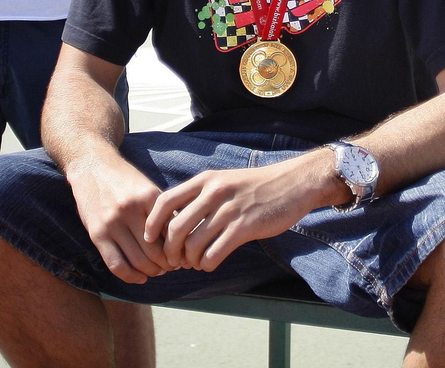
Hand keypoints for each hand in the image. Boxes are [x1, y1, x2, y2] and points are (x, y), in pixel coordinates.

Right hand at [64, 154, 174, 284]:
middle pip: (156, 251)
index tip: (183, 256)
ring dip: (151, 272)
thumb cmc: (126, 180)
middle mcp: (130, 210)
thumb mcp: (148, 189)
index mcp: (148, 197)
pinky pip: (116, 265)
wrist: (93, 166)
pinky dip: (131, 277)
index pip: (171, 233)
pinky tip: (140, 277)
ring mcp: (112, 223)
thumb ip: (163, 212)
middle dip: (168, 264)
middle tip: (172, 267)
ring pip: (138, 261)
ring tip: (157, 272)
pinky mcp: (97, 233)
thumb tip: (184, 240)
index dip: (180, 250)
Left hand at [146, 153, 344, 272]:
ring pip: (193, 244)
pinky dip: (207, 264)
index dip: (152, 223)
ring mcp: (229, 210)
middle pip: (175, 228)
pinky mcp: (245, 227)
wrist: (293, 183)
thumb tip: (176, 222)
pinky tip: (209, 264)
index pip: (165, 201)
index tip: (151, 239)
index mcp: (205, 180)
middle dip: (170, 250)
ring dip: (189, 260)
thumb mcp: (225, 181)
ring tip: (194, 263)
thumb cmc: (257, 186)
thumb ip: (202, 196)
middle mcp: (214, 193)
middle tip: (174, 261)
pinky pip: (214, 253)